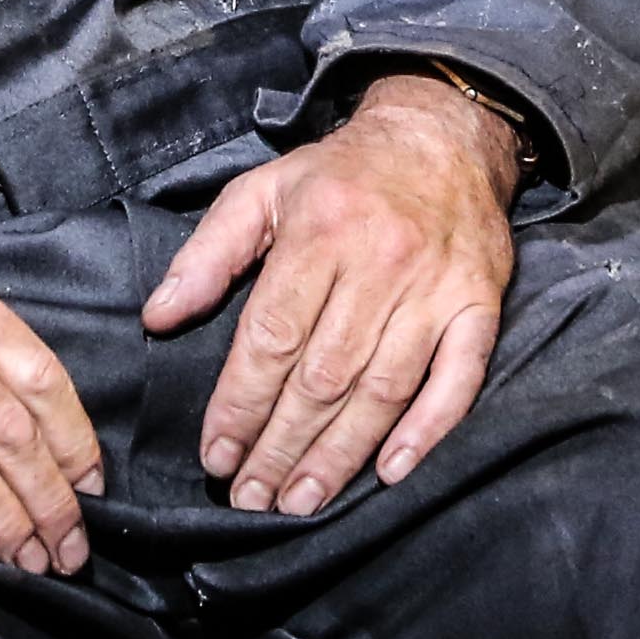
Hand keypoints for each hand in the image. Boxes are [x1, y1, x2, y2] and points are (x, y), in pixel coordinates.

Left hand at [140, 74, 521, 516]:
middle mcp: (382, 261)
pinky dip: (427, 430)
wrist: (444, 137)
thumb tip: (157, 318)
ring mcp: (438, 288)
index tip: (216, 455)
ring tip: (300, 501)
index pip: (272, 338)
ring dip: (339, 455)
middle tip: (251, 498)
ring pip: (383, 389)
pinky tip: (390, 472)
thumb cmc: (341, 174)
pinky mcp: (482, 304)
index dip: (241, 404)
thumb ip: (207, 255)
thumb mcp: (261, 191)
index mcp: (321, 231)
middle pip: (323, 376)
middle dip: (281, 445)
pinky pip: (458, 379)